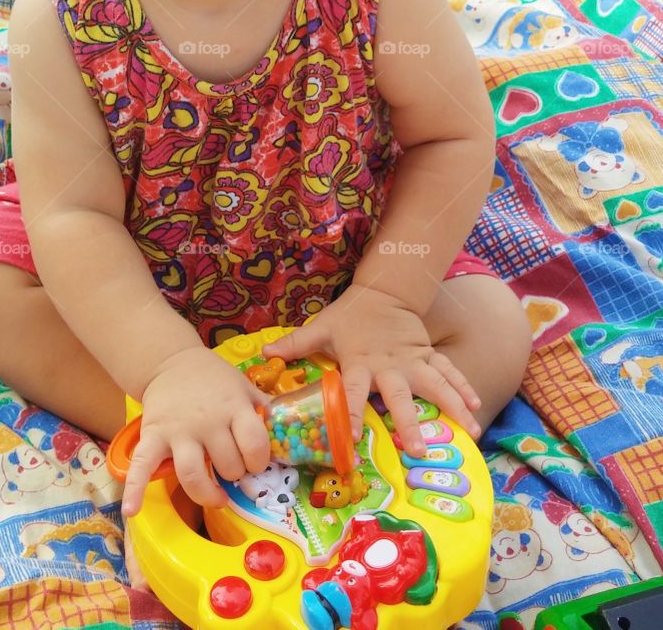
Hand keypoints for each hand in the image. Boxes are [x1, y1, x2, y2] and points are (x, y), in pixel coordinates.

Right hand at [121, 345, 270, 517]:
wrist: (171, 362)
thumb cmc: (214, 379)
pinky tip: (132, 509)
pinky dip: (135, 489)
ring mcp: (178, 430)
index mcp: (233, 406)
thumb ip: (264, 410)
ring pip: (193, 475)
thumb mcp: (244, 387)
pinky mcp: (153, 435)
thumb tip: (290, 434)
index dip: (259, 460)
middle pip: (228, 465)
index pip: (255, 444)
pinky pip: (142, 465)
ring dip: (208, 493)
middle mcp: (207, 420)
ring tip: (216, 496)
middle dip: (235, 474)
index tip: (255, 461)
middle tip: (233, 469)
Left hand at [261, 287, 481, 456]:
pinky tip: (477, 406)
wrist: (383, 290)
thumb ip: (296, 344)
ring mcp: (413, 360)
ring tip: (471, 431)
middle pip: (400, 396)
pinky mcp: (428, 355)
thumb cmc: (350, 316)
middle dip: (409, 423)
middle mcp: (389, 365)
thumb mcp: (321, 327)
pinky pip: (449, 371)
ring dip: (452, 407)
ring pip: (435, 385)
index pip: (353, 392)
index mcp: (360, 362)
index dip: (352, 416)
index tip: (353, 443)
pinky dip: (463, 387)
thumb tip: (263, 355)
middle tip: (418, 451)